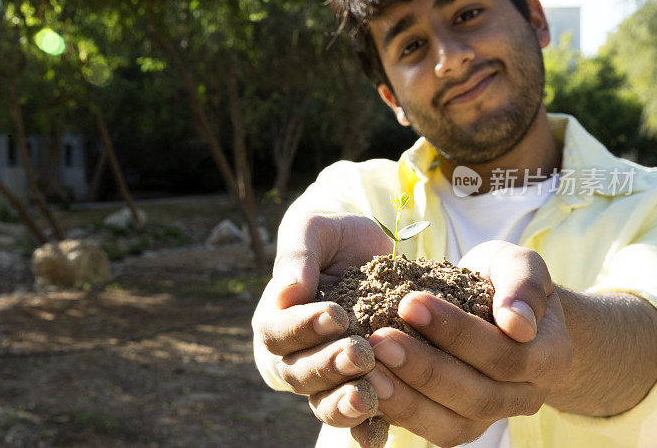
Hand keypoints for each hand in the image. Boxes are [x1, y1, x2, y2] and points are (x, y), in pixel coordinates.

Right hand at [252, 213, 392, 426]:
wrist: (377, 252)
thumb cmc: (336, 237)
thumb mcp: (315, 229)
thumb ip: (298, 254)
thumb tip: (287, 290)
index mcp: (275, 318)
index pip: (276, 333)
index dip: (302, 328)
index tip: (336, 315)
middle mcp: (293, 354)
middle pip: (298, 373)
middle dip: (328, 366)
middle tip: (361, 353)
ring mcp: (325, 377)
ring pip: (323, 402)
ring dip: (344, 402)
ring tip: (369, 395)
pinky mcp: (357, 388)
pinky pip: (355, 419)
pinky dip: (365, 429)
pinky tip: (381, 432)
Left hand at [352, 241, 572, 446]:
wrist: (497, 309)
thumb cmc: (505, 281)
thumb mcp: (518, 265)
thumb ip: (523, 284)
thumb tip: (518, 323)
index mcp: (549, 357)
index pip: (504, 353)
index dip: (457, 332)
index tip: (409, 301)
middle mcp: (524, 397)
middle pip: (476, 395)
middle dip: (424, 367)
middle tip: (378, 339)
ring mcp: (491, 418)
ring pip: (451, 424)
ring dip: (405, 399)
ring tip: (366, 370)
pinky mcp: (458, 425)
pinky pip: (429, 429)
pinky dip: (396, 412)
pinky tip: (365, 387)